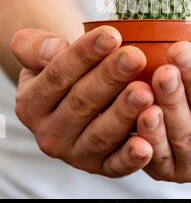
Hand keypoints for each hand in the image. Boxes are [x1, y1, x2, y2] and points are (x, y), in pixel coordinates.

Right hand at [11, 27, 153, 176]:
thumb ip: (37, 47)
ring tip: (146, 92)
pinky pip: (115, 165)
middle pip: (82, 103)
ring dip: (124, 113)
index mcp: (32, 103)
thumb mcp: (43, 54)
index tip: (112, 35)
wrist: (78, 92)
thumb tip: (54, 49)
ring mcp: (76, 153)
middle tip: (135, 57)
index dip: (85, 54)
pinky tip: (147, 145)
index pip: (58, 75)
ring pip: (100, 134)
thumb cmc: (66, 67)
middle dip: (110, 78)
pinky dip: (131, 157)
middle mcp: (50, 133)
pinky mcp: (101, 167)